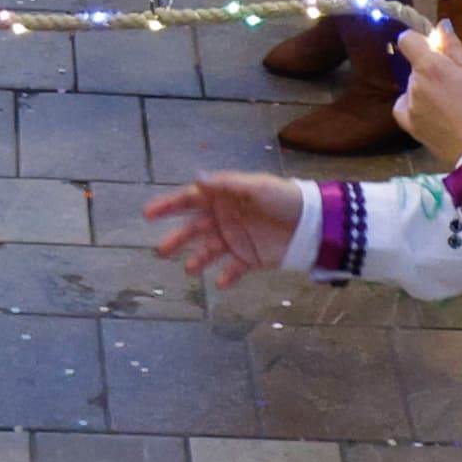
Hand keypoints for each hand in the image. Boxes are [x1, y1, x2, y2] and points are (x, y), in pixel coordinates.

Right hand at [143, 169, 310, 290]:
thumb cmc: (283, 198)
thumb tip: (197, 179)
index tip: (148, 213)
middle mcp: (225, 218)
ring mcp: (236, 239)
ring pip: (209, 250)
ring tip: (189, 268)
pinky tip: (221, 282)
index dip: (169, 205)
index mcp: (224, 198)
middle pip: (194, 228)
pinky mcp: (250, 258)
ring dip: (197, 259)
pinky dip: (226, 276)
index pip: (190, 200)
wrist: (313, 223)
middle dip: (177, 238)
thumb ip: (226, 185)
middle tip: (161, 250)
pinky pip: (233, 269)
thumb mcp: (256, 187)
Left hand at [396, 19, 461, 163]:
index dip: (421, 41)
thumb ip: (454, 47)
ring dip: (429, 88)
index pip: (407, 40)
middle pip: (417, 66)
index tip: (440, 51)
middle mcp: (413, 84)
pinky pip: (406, 106)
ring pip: (415, 86)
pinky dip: (416, 105)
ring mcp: (410, 107)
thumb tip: (440, 26)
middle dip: (435, 68)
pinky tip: (435, 112)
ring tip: (455, 103)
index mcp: (429, 66)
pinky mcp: (410, 127)